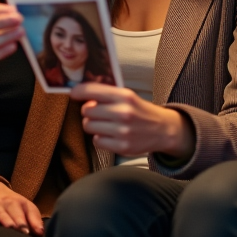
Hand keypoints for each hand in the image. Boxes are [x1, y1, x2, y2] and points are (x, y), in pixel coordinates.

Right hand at [0, 181, 43, 235]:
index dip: (22, 222)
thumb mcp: (25, 206)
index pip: (19, 212)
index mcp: (14, 202)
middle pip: (4, 212)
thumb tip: (40, 232)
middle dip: (7, 220)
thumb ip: (34, 218)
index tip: (26, 232)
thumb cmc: (11, 203)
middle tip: (11, 228)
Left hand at [71, 83, 194, 160]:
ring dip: (93, 125)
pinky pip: (96, 141)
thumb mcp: (128, 96)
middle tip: (98, 113)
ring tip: (105, 124)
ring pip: (89, 126)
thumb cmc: (141, 111)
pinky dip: (100, 138)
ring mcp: (122, 131)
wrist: (163, 129)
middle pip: (86, 111)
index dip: (78, 91)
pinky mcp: (122, 146)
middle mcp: (123, 113)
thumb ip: (106, 94)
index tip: (73, 93)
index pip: (92, 90)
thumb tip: (80, 93)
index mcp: (124, 96)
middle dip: (88, 112)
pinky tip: (110, 135)